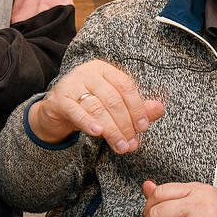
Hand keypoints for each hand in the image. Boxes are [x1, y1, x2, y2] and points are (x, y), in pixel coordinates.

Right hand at [28, 60, 163, 152]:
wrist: (55, 110)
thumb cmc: (89, 104)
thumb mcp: (113, 105)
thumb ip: (136, 107)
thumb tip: (160, 109)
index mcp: (104, 69)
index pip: (125, 86)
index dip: (137, 107)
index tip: (143, 128)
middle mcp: (88, 73)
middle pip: (112, 99)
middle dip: (125, 124)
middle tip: (132, 144)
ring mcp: (71, 84)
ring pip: (97, 107)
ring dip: (112, 130)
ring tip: (121, 146)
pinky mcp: (59, 99)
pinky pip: (76, 111)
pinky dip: (88, 122)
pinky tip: (98, 133)